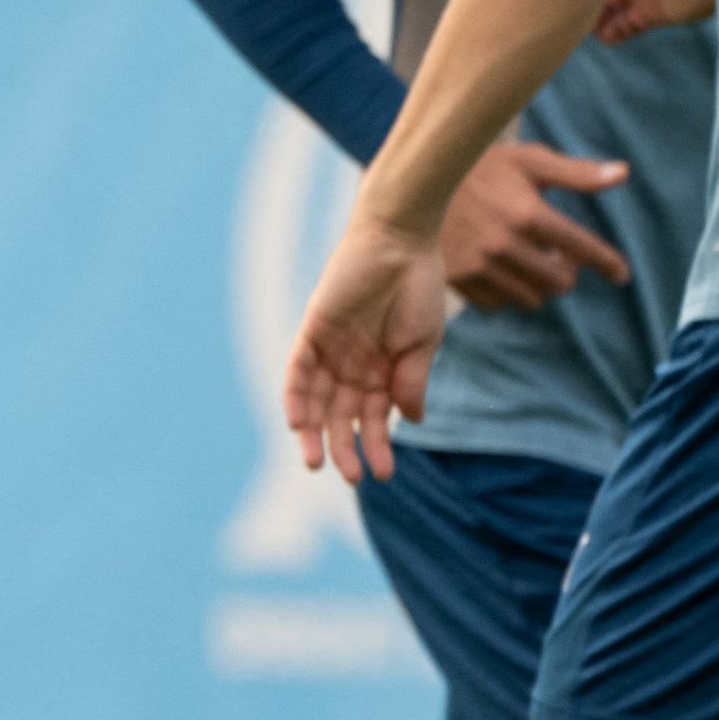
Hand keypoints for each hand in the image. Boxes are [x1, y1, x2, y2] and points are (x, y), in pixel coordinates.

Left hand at [285, 209, 450, 482]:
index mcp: (382, 371)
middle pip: (341, 417)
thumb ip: (412, 381)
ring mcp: (331, 350)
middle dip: (344, 448)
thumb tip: (412, 423)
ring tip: (315, 464)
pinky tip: (298, 423)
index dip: (377, 447)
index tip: (384, 474)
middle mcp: (352, 366)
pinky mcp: (312, 331)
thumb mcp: (422, 343)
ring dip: (314, 433)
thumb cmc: (419, 288)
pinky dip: (296, 396)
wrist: (401, 241)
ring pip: (316, 402)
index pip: (373, 419)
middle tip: (350, 478)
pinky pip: (298, 370)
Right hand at [438, 137, 633, 312]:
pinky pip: (496, 305)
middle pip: (559, 284)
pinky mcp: (458, 279)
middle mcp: (506, 246)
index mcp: (529, 214)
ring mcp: (480, 266)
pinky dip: (506, 293)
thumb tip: (623, 173)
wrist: (418, 179)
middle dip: (566, 273)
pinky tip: (502, 271)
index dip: (609, 264)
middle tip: (558, 257)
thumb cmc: (482, 165)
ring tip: (528, 262)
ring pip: (529, 299)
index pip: (583, 249)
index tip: (620, 274)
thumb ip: (577, 173)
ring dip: (537, 286)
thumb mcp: (530, 160)